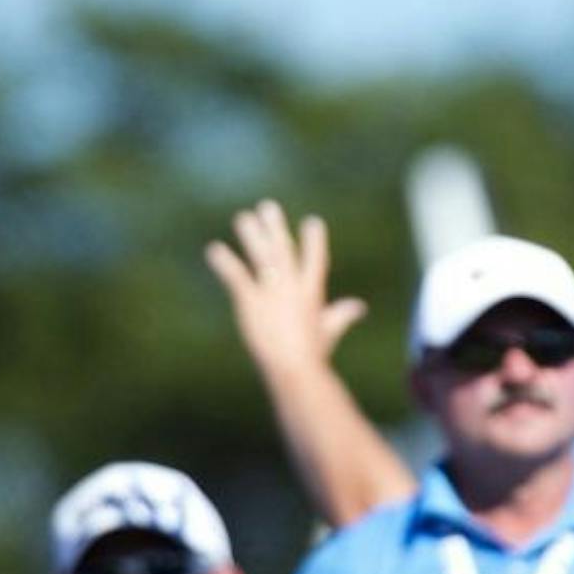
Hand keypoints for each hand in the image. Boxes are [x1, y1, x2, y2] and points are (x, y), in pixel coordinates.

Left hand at [204, 200, 366, 378]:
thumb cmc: (313, 355)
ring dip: (251, 235)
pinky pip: (236, 275)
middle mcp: (293, 285)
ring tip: (243, 218)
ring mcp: (272, 291)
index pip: (316, 259)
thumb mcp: (330, 330)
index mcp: (312, 292)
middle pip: (284, 248)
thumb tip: (360, 307)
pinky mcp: (251, 301)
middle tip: (268, 206)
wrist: (294, 367)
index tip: (313, 221)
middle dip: (276, 226)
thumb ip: (343, 315)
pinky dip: (225, 262)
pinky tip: (214, 249)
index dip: (314, 240)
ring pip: (261, 255)